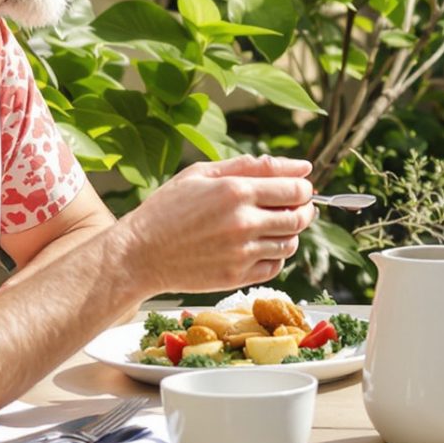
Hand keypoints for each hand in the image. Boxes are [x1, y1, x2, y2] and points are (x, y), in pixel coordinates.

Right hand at [118, 155, 313, 294]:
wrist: (139, 253)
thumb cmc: (167, 209)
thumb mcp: (202, 174)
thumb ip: (251, 165)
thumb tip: (299, 166)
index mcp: (236, 191)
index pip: (296, 189)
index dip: (303, 188)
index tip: (298, 188)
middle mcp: (244, 223)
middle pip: (299, 218)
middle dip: (304, 210)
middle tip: (294, 207)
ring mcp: (242, 253)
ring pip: (290, 244)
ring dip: (289, 234)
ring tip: (271, 226)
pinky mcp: (237, 277)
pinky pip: (274, 267)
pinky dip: (275, 256)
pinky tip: (258, 246)